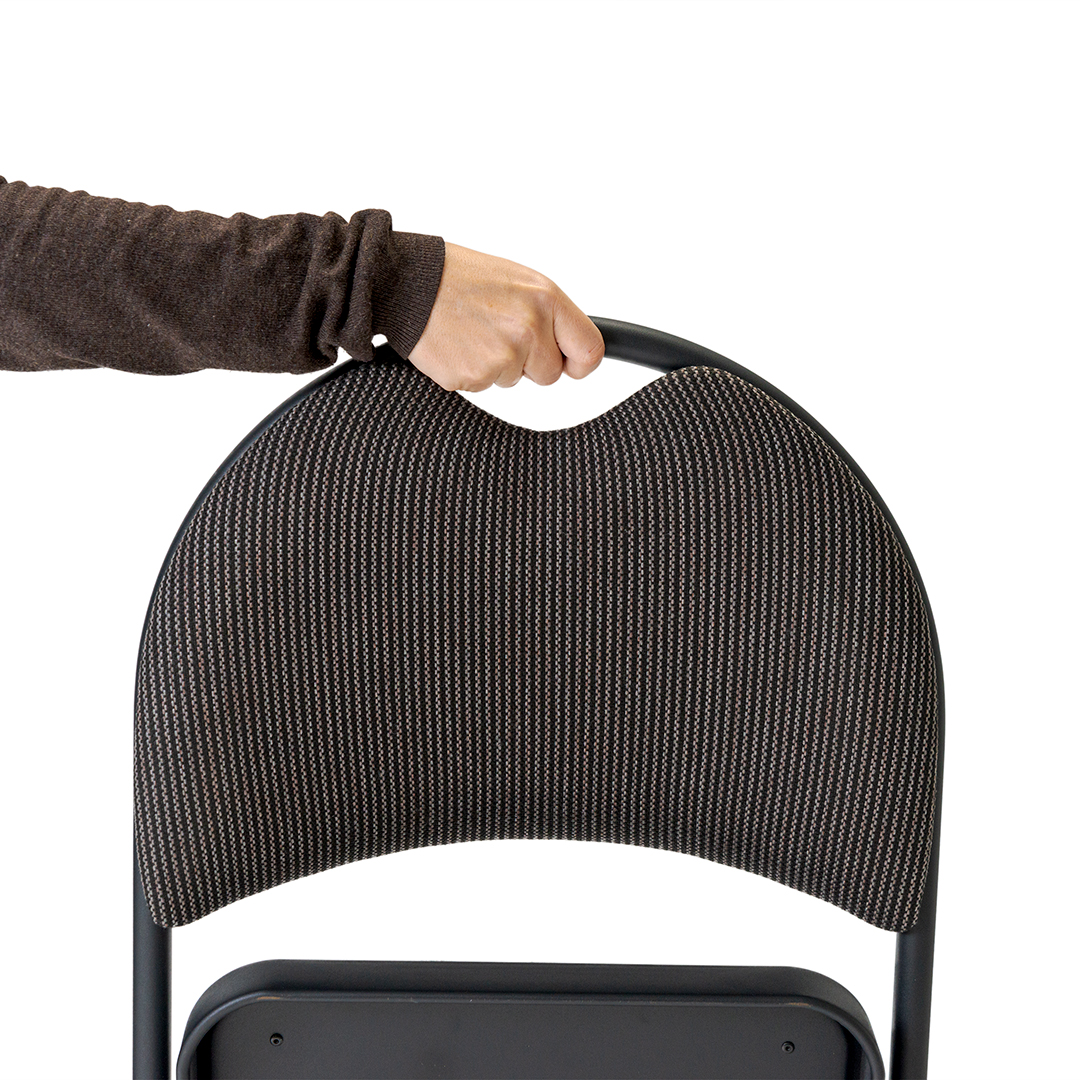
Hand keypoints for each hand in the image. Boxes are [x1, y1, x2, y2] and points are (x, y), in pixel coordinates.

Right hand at [407, 242, 604, 391]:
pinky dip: (470, 371)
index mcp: (545, 300)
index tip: (569, 365)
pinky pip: (483, 387)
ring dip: (496, 365)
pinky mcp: (474, 378)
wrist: (406, 283)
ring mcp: (502, 357)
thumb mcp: (516, 280)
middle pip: (549, 374)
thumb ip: (547, 313)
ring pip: (513, 381)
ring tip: (472, 332)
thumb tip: (567, 346)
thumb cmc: (458, 277)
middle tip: (498, 334)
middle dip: (528, 363)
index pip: (589, 349)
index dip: (579, 363)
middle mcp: (529, 329)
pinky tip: (457, 344)